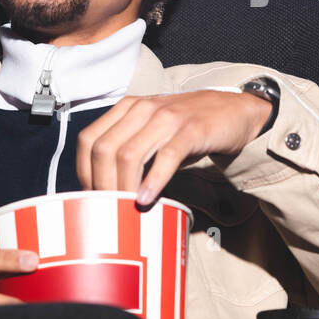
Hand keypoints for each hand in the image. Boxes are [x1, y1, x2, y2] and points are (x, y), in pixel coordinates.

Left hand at [76, 91, 271, 203]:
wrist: (234, 112)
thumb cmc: (189, 128)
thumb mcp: (152, 132)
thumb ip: (130, 150)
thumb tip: (105, 189)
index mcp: (127, 109)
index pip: (89, 139)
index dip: (84, 171)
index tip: (91, 196)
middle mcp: (143, 109)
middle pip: (104, 149)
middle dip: (101, 184)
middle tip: (107, 209)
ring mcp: (167, 118)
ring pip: (129, 154)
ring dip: (123, 187)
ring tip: (125, 209)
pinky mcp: (191, 130)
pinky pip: (166, 157)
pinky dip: (153, 180)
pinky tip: (148, 199)